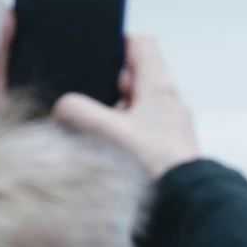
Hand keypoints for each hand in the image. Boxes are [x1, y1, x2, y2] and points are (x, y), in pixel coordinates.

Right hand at [51, 34, 200, 179]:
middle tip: (85, 101)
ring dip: (111, 116)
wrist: (183, 205)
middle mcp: (168, 102)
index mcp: (159, 86)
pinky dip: (121, 136)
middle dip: (104, 87)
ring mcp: (168, 127)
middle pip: (132, 78)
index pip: (141, 44)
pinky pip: (138, 132)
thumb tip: (63, 107)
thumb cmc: (153, 165)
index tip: (93, 51)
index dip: (116, 41)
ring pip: (133, 107)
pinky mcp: (165, 150)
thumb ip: (78, 111)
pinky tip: (105, 152)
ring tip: (91, 131)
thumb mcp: (107, 132)